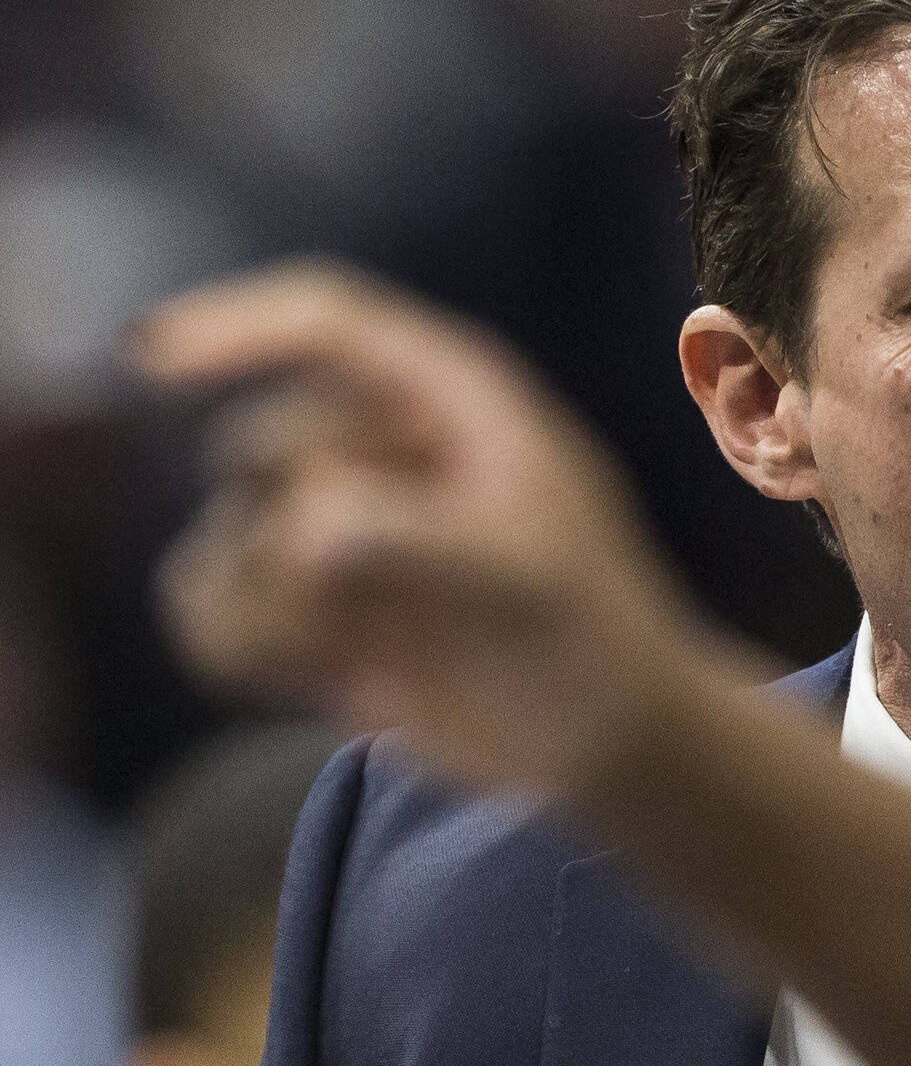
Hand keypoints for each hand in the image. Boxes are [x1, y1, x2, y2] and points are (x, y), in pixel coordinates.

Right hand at [130, 264, 719, 792]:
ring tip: (361, 648)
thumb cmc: (592, 641)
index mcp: (458, 400)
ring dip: (272, 611)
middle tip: (383, 603)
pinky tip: (319, 679)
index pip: (330, 323)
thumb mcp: (526, 582)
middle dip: (296, 534)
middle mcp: (386, 447)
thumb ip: (418, 544)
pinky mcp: (307, 604)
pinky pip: (205, 604)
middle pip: (259, 447)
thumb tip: (302, 529)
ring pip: (220, 536)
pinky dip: (240, 647)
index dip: (237, 326)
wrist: (603, 742)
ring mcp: (338, 526)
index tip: (153, 358)